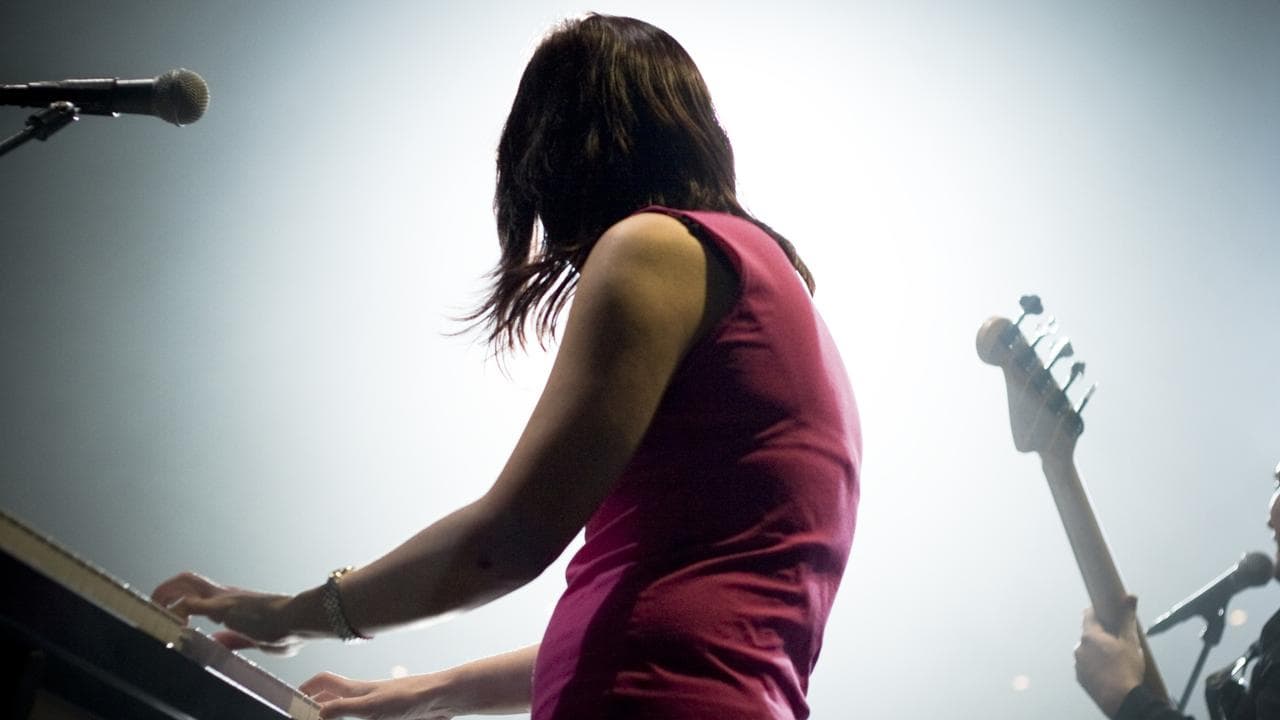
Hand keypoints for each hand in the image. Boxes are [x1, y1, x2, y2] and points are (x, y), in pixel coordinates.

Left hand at [152, 572, 305, 654]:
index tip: (168, 611)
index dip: (181, 596)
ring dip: (165, 596)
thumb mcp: (257, 639)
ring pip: (184, 584)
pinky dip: (175, 613)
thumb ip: (234, 640)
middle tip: (153, 606)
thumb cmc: (288, 629)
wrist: (298, 619)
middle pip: (187, 580)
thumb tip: (216, 642)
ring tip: (155, 611)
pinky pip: (188, 605)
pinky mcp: (221, 607)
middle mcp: (225, 595)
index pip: (201, 590)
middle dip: (165, 590)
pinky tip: (174, 625)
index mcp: (234, 602)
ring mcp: (222, 599)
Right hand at [301, 671, 460, 719]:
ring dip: (334, 714)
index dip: (306, 687)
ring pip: (348, 708)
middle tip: (304, 716)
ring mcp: (377, 705)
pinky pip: (365, 717)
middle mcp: (364, 695)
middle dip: (316, 705)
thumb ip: (344, 709)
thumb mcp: (371, 707)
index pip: (324, 681)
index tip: (291, 700)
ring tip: (322, 719)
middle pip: (333, 697)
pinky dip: (354, 719)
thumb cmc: (410, 698)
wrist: (442, 698)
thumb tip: (317, 712)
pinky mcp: (389, 715)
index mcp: (356, 689)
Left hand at [1075, 596, 1145, 717]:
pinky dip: (1096, 666)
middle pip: (1090, 635)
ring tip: (1115, 659)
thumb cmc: (1126, 670)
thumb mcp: (1131, 641)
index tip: (1104, 610)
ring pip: (1088, 651)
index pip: (1089, 615)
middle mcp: (1080, 648)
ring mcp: (1079, 664)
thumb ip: (1127, 617)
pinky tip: (1109, 671)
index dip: (1097, 611)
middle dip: (1102, 635)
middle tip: (1117, 640)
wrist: (1122, 700)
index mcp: (1090, 636)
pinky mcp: (1081, 678)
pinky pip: (1087, 666)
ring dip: (1098, 652)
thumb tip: (1130, 597)